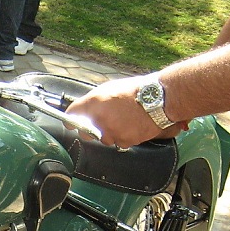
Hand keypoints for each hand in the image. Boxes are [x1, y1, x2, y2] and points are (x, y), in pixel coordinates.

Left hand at [65, 76, 184, 148]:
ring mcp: (111, 132)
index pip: (72, 114)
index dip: (70, 119)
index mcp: (94, 103)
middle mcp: (99, 120)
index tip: (70, 122)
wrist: (160, 98)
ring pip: (104, 138)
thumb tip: (85, 109)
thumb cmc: (136, 90)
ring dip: (109, 133)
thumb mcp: (110, 89)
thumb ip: (94, 101)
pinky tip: (132, 126)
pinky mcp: (124, 141)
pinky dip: (124, 136)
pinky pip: (119, 142)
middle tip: (104, 121)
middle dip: (90, 129)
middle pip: (85, 132)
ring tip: (124, 120)